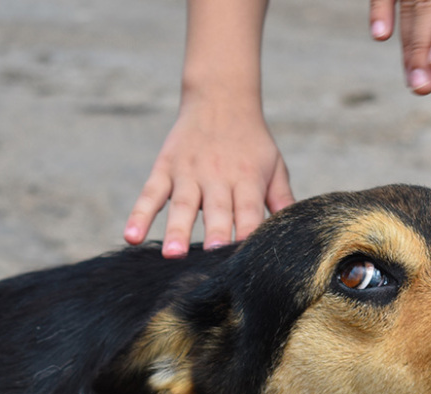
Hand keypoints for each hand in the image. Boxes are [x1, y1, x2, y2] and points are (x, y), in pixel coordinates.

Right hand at [126, 99, 293, 257]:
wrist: (221, 96)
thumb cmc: (252, 141)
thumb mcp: (274, 166)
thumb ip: (282, 201)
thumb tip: (298, 234)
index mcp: (247, 179)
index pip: (249, 211)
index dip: (248, 233)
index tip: (246, 259)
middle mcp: (217, 177)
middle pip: (216, 210)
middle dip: (214, 232)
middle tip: (212, 255)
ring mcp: (188, 173)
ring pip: (181, 204)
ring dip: (176, 229)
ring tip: (172, 254)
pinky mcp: (165, 168)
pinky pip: (150, 193)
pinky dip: (140, 214)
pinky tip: (131, 236)